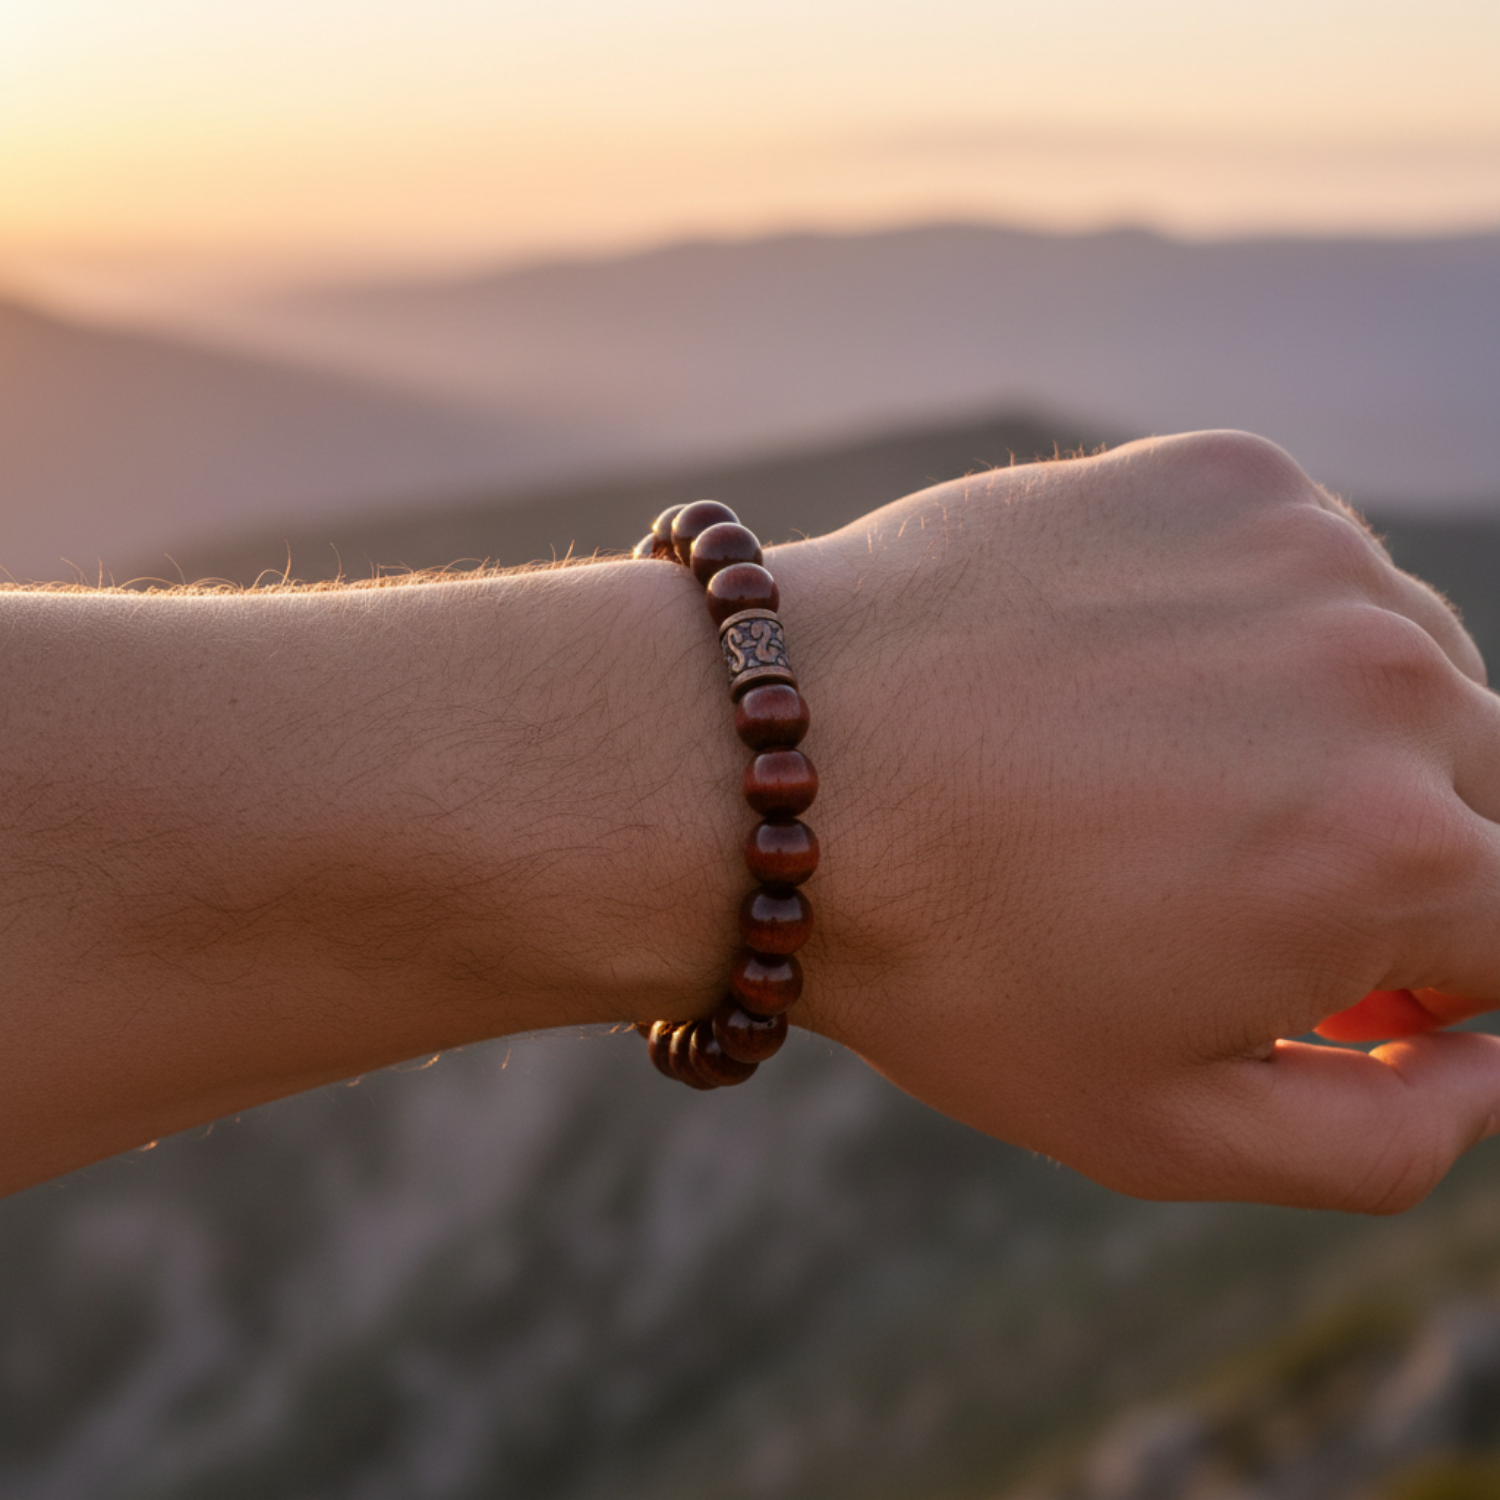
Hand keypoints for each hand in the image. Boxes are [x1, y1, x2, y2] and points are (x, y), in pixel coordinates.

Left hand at [773, 432, 1499, 1211]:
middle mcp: (1387, 678)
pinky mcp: (1228, 474)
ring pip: (1410, 667)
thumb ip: (1387, 1136)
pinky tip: (1133, 675)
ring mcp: (1309, 553)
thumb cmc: (951, 961)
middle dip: (1404, 858)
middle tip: (1252, 890)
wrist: (770, 768)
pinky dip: (1262, 631)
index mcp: (1397, 855)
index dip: (1440, 977)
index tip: (1345, 982)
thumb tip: (1493, 1058)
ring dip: (1335, 736)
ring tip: (1167, 779)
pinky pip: (1314, 570)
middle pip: (1488, 791)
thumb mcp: (1162, 1127)